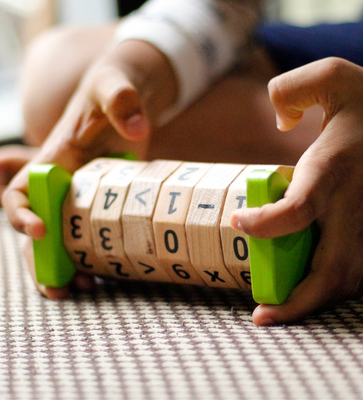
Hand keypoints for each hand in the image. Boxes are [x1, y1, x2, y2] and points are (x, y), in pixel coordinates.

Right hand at [3, 39, 176, 296]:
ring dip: (68, 267)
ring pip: (64, 238)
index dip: (20, 213)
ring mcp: (85, 196)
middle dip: (41, 260)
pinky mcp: (106, 202)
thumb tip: (137, 130)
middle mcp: (64, 184)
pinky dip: (95, 256)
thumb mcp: (115, 87)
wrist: (128, 99)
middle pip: (40, 228)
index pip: (21, 192)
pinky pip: (93, 234)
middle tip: (58, 290)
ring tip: (86, 288)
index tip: (39, 230)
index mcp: (54, 160)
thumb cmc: (114, 91)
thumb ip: (121, 99)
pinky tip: (108, 273)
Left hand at [231, 57, 362, 324]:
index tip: (239, 221)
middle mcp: (349, 207)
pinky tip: (316, 290)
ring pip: (347, 280)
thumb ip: (290, 89)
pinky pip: (361, 272)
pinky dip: (337, 290)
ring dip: (315, 303)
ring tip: (282, 312)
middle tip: (261, 315)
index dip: (263, 225)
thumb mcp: (333, 75)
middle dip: (294, 301)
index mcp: (331, 173)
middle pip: (326, 271)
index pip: (294, 214)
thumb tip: (279, 124)